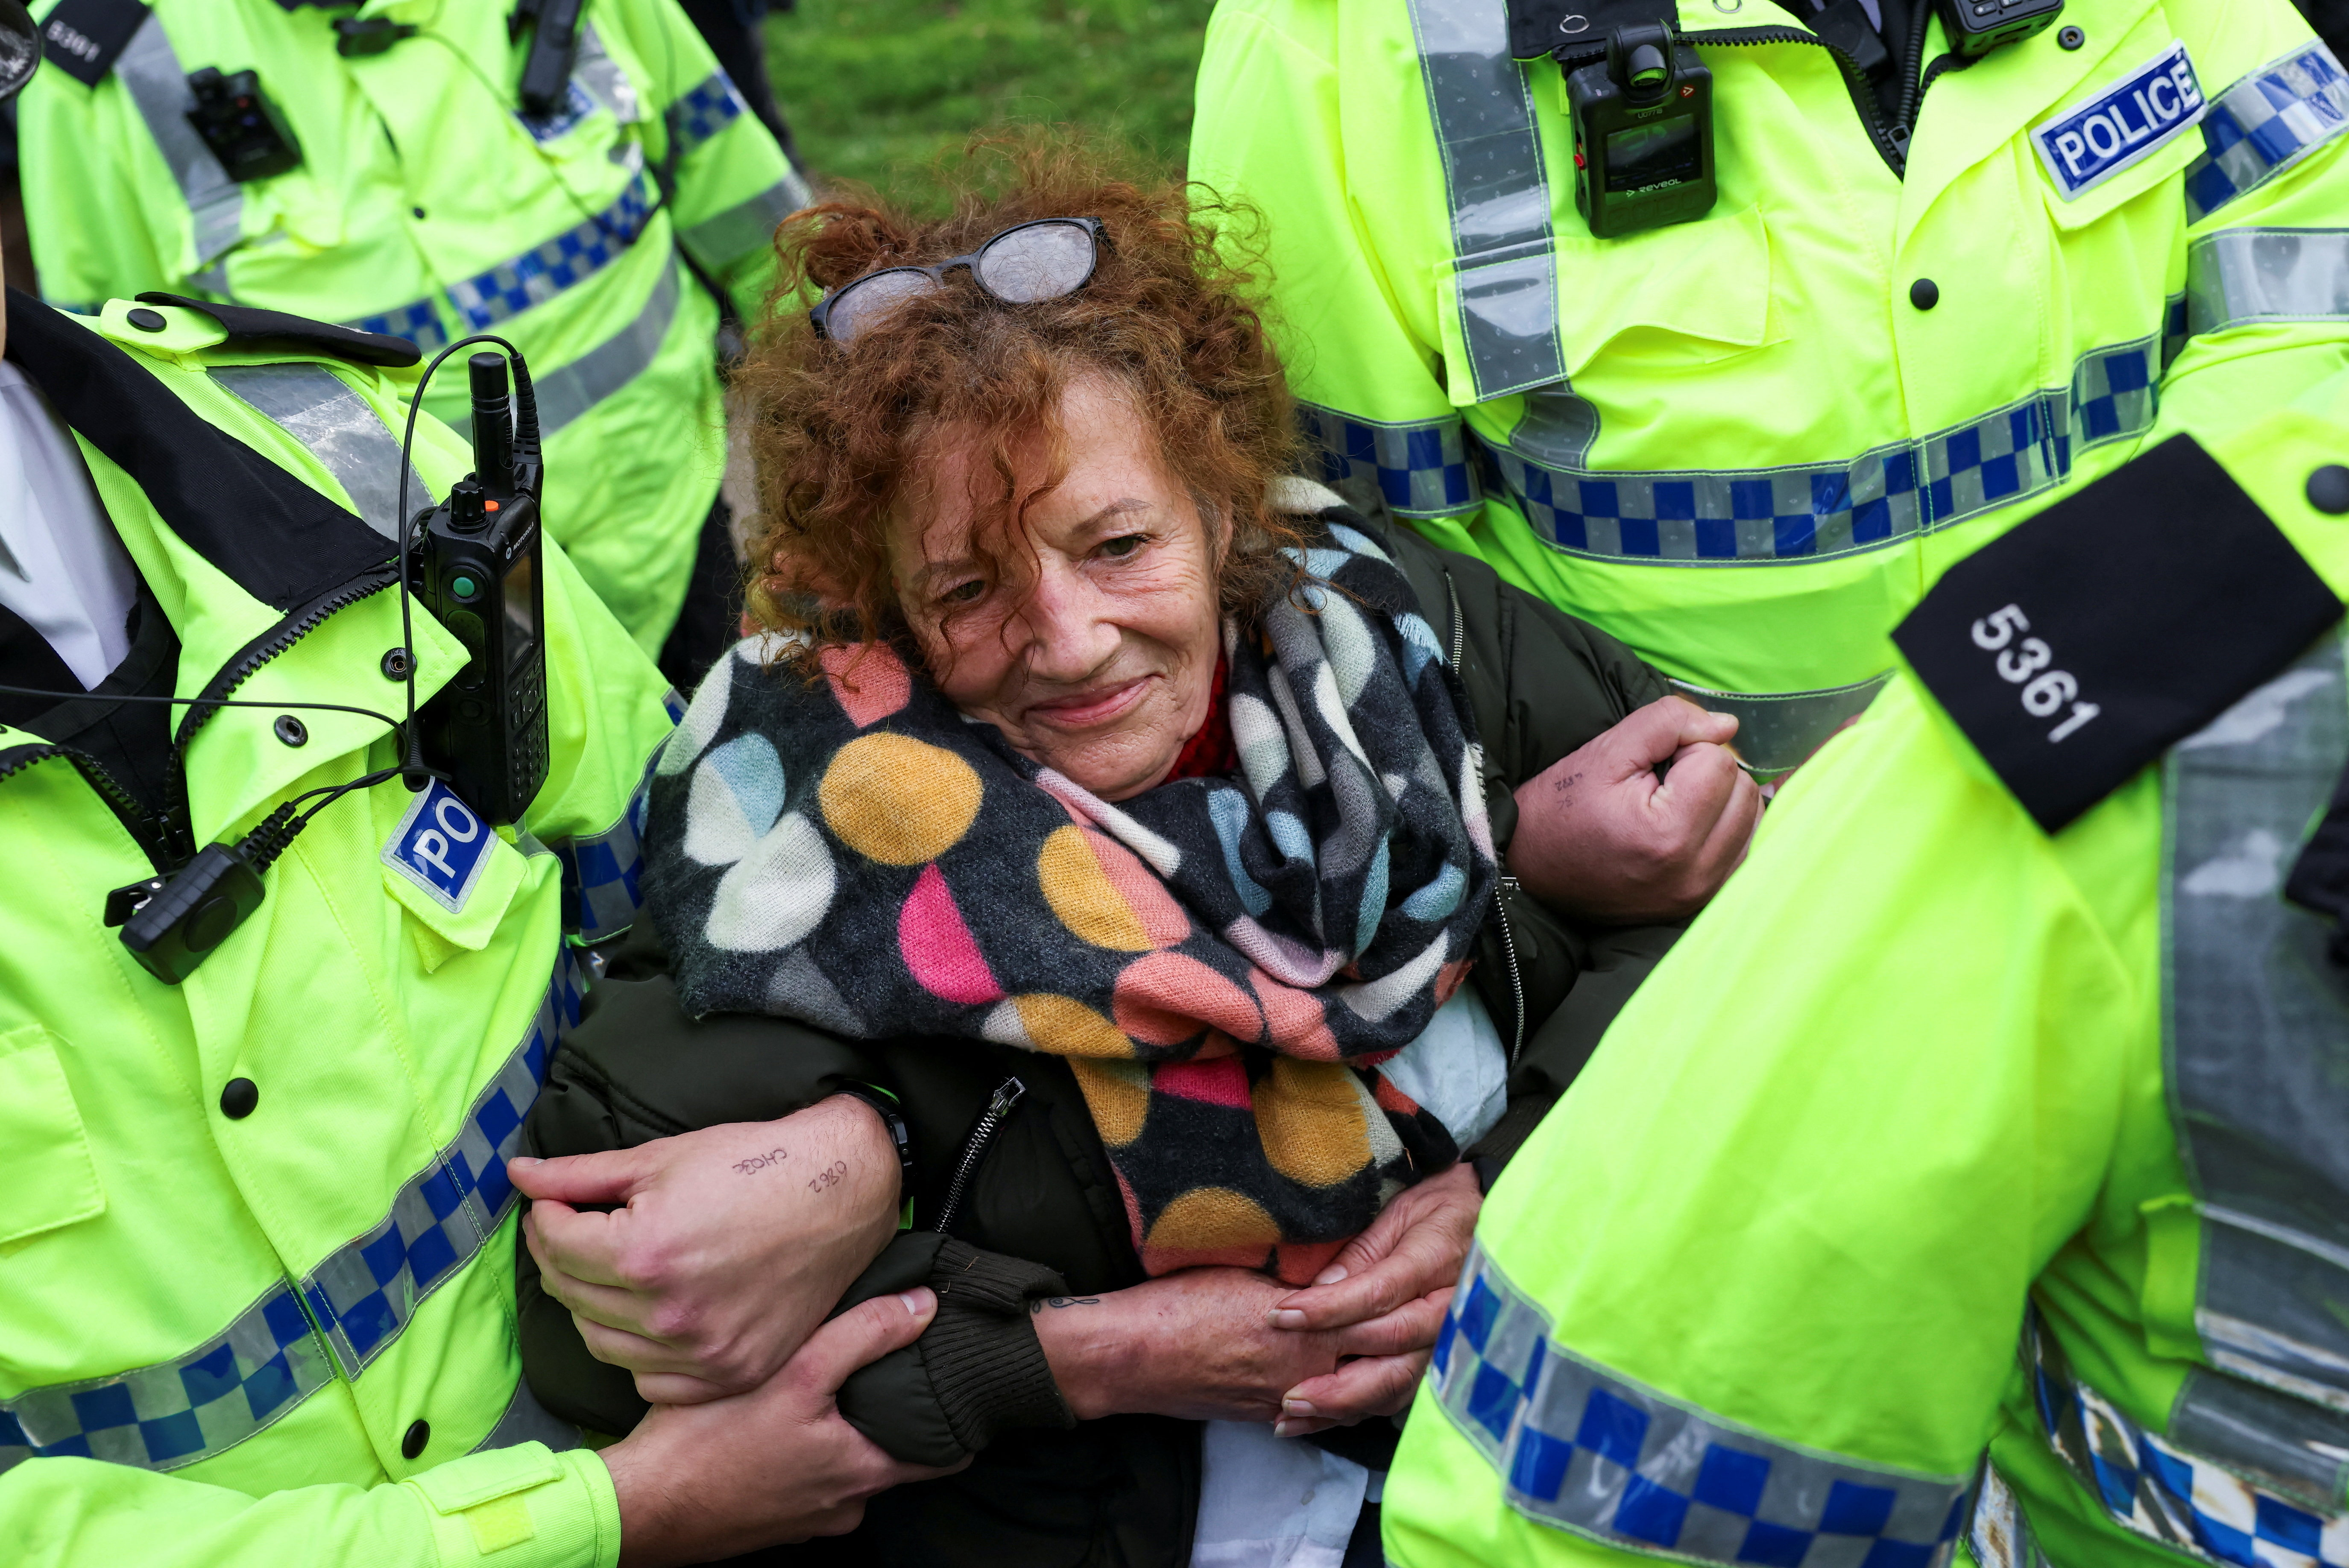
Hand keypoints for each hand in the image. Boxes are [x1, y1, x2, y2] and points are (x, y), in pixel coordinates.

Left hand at [513, 1095, 899, 1403]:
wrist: (844, 1192)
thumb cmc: (756, 1165)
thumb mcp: (664, 1157)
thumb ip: (581, 1175)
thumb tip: (519, 1175)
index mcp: (645, 1252)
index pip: (556, 1243)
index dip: (545, 1216)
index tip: (554, 1203)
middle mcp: (669, 1312)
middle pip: (571, 1294)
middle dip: (560, 1255)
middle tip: (574, 1229)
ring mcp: (702, 1351)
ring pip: (602, 1343)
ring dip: (591, 1304)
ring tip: (610, 1269)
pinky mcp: (732, 1371)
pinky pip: (651, 1379)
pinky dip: (637, 1351)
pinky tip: (647, 1314)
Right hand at [602, 1287, 966, 1566]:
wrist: (639, 1505)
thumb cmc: (709, 1445)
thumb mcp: (796, 1375)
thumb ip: (863, 1335)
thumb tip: (922, 1305)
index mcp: (862, 1475)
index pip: (945, 1455)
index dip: (958, 1418)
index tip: (961, 1383)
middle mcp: (842, 1506)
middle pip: (894, 1457)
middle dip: (898, 1416)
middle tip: (898, 1369)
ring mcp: (805, 1518)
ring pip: (846, 1467)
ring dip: (844, 1432)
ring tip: (836, 1385)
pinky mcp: (768, 1518)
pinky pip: (805, 1479)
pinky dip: (804, 1451)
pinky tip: (781, 1419)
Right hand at [1031, 1267, 1404, 1423]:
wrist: (1135, 1353)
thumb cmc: (1186, 1302)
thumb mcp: (1251, 1271)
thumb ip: (1305, 1275)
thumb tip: (1338, 1266)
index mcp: (1314, 1330)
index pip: (1382, 1324)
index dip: (1411, 1306)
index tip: (1429, 1284)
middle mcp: (1309, 1373)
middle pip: (1382, 1373)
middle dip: (1410, 1353)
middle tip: (1430, 1327)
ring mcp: (1286, 1401)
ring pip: (1357, 1402)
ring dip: (1381, 1384)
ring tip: (1403, 1358)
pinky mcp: (1264, 1417)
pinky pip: (1322, 1419)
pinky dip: (1344, 1406)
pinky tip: (1353, 1392)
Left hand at [1265, 1162, 1480, 1433]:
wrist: (1486, 1222)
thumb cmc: (1438, 1212)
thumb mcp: (1400, 1213)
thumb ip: (1363, 1251)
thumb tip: (1320, 1288)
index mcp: (1436, 1262)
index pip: (1378, 1293)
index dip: (1328, 1309)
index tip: (1282, 1315)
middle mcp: (1448, 1310)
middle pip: (1391, 1349)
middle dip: (1336, 1377)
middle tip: (1286, 1392)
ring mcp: (1449, 1341)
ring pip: (1397, 1382)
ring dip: (1344, 1404)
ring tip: (1293, 1415)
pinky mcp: (1443, 1361)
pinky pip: (1403, 1392)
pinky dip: (1361, 1409)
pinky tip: (1323, 1418)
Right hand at [1507, 695, 1761, 922]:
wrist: (1529, 871)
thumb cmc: (1560, 809)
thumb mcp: (1604, 752)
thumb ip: (1668, 722)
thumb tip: (1727, 725)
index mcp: (1668, 835)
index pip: (1720, 762)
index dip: (1685, 749)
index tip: (1648, 766)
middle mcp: (1693, 873)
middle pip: (1744, 791)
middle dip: (1708, 774)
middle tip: (1660, 783)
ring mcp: (1701, 893)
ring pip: (1752, 819)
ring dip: (1722, 801)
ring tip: (1674, 805)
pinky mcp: (1703, 903)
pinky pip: (1745, 850)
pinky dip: (1726, 829)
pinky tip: (1689, 826)